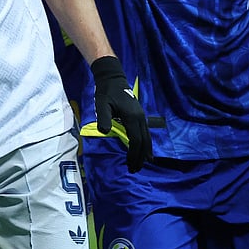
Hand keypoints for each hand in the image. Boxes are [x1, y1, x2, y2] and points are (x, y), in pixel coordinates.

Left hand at [91, 56, 151, 172]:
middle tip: (135, 169)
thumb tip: (104, 132)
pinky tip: (145, 151)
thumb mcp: (101, 104)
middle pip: (144, 142)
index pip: (135, 140)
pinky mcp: (140, 116)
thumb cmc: (106, 92)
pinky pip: (146, 133)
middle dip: (140, 157)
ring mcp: (142, 117)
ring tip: (143, 164)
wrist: (113, 79)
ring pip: (147, 138)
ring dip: (145, 152)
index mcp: (132, 117)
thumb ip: (103, 118)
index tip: (129, 164)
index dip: (133, 153)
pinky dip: (146, 144)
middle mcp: (140, 118)